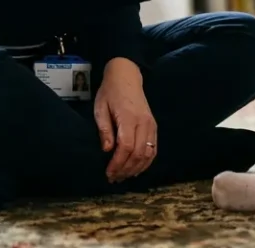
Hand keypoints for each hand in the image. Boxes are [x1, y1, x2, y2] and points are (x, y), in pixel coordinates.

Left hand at [93, 58, 156, 183]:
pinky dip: (147, 162)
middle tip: (114, 178)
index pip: (125, 146)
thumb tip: (107, 150)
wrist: (126, 77)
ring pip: (148, 153)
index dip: (117, 163)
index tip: (108, 173)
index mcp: (128, 117)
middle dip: (126, 169)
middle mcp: (143, 122)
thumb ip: (104, 129)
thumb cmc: (110, 92)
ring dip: (136, 168)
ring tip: (123, 176)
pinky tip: (137, 169)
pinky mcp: (154, 126)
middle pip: (138, 153)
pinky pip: (154, 148)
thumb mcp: (100, 108)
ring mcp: (151, 124)